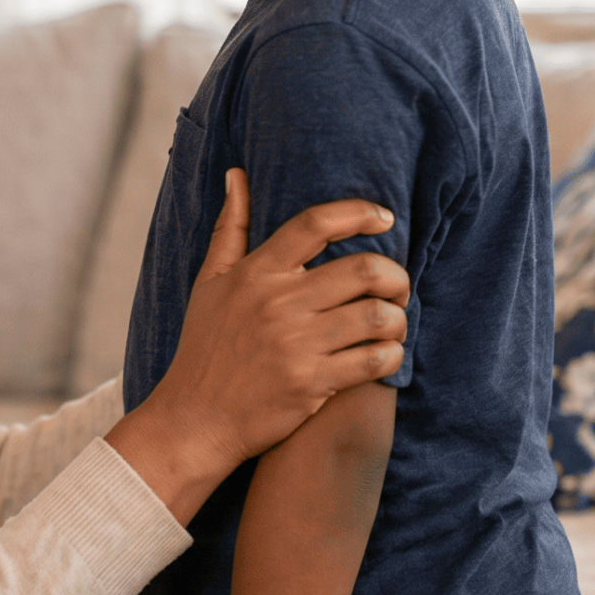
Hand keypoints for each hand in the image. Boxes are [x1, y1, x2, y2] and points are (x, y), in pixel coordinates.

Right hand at [107, 168, 407, 521]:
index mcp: (256, 273)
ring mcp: (297, 345)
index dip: (359, 213)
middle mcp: (279, 304)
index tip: (384, 217)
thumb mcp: (210, 282)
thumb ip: (229, 228)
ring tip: (395, 321)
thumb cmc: (205, 347)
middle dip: (395, 275)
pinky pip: (374, 359)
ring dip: (399, 317)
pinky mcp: (313, 384)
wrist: (196, 419)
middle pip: (363, 269)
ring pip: (377, 315)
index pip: (316, 224)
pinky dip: (392, 354)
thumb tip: (237, 175)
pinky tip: (388, 352)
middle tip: (397, 285)